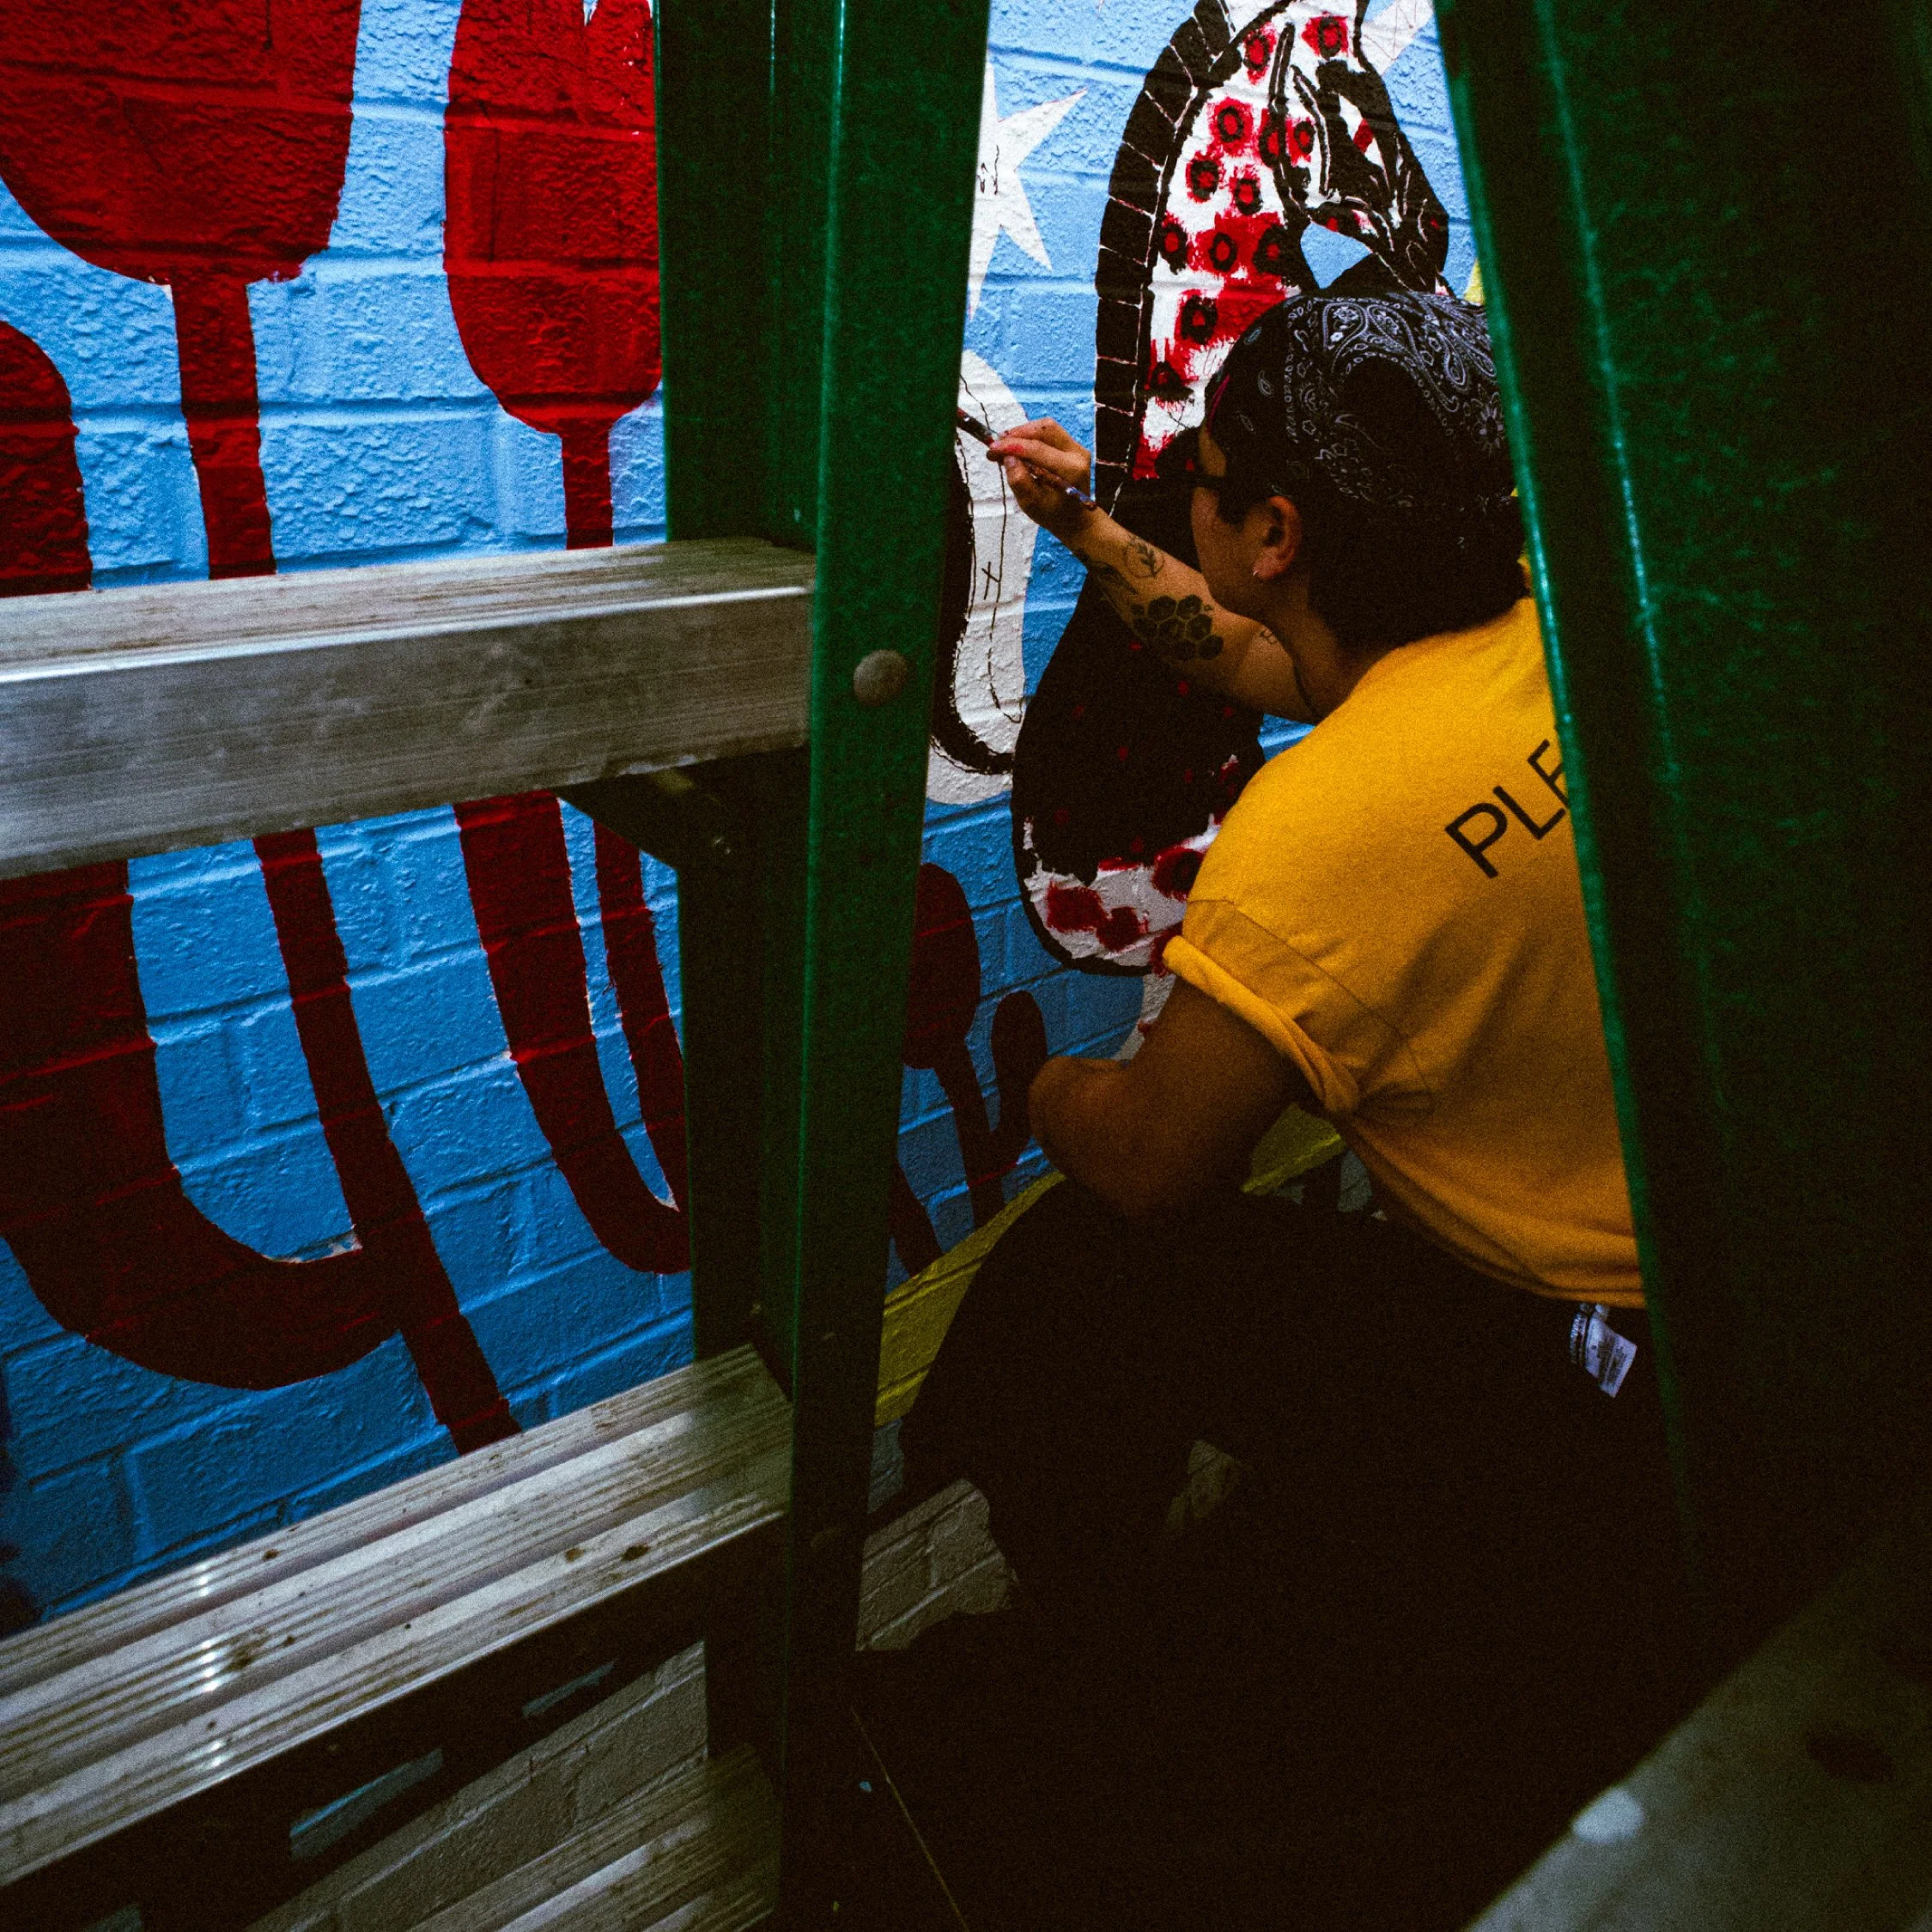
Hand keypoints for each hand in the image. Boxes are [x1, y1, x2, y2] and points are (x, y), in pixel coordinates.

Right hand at [987, 418, 1093, 540]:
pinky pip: (1049, 433)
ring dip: (1023, 432)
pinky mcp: (1072, 446)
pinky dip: (1031, 436)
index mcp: (1070, 470)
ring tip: (1006, 446)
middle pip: (1045, 429)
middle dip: (1018, 433)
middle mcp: (1077, 454)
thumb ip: (1019, 480)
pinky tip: (1018, 447)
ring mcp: (1077, 447)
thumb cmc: (1053, 514)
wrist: (1074, 518)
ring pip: (1047, 427)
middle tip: (998, 445)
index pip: (1037, 449)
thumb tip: (1007, 457)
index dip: (1012, 446)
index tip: (992, 448)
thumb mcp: (1031, 504)